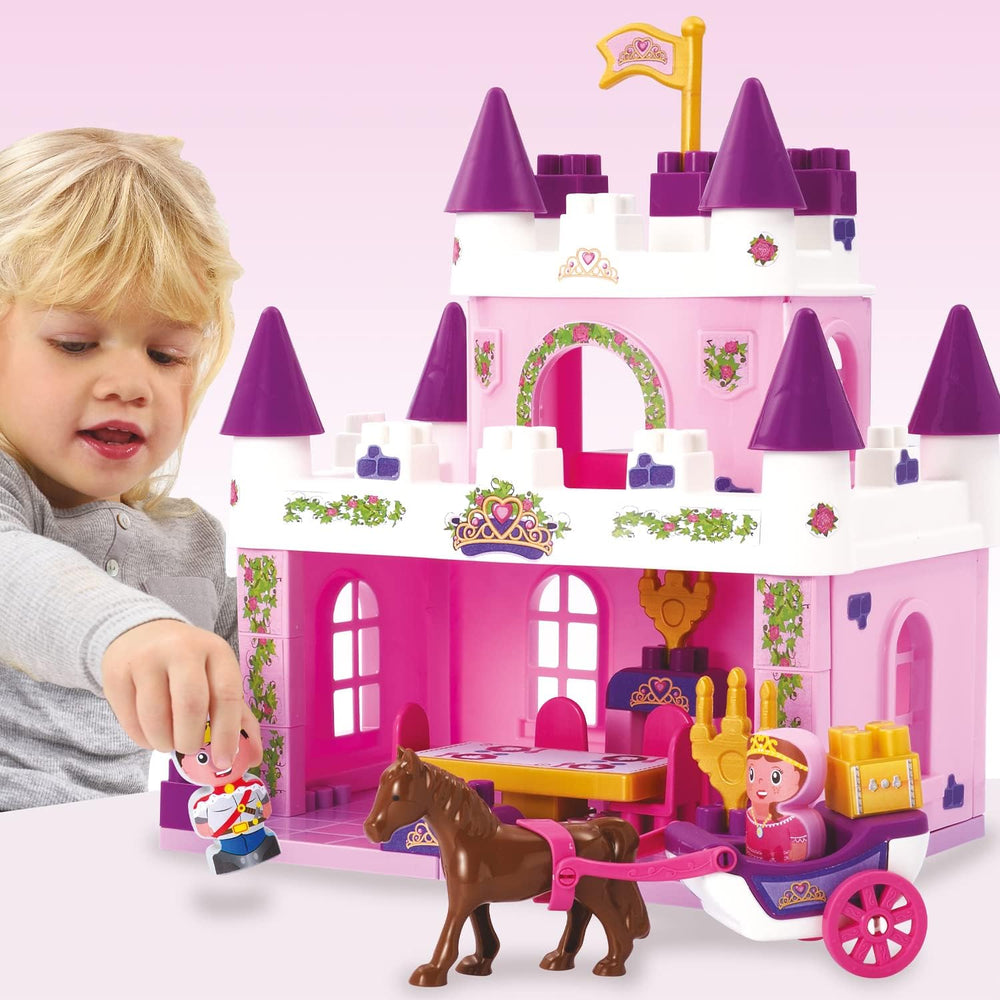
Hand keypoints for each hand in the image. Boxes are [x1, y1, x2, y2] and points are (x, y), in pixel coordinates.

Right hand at [101, 619, 258, 771]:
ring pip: (156, 717)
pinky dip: (142, 739)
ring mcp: (145, 659)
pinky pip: (129, 720)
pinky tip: (151, 734)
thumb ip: (237, 716)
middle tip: (190, 749)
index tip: (223, 761)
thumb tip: (252, 756)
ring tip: (169, 742)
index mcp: (215, 650)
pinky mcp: (116, 674)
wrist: (141, 634)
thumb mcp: (217, 676)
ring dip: (164, 743)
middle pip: (190, 705)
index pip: (226, 694)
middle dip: (191, 740)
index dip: (227, 733)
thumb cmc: (189, 665)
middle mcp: (181, 649)